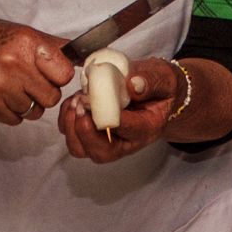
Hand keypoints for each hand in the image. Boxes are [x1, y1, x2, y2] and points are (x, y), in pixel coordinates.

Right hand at [0, 8, 72, 126]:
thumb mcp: (22, 33)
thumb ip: (54, 47)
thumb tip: (86, 55)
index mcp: (26, 43)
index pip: (64, 74)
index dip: (59, 76)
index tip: (51, 73)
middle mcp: (12, 65)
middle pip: (51, 97)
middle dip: (43, 92)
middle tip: (29, 81)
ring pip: (33, 111)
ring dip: (26, 103)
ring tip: (12, 87)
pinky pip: (15, 119)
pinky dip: (11, 111)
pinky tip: (0, 95)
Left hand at [57, 55, 177, 163]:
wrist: (155, 93)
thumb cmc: (159, 88)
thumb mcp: (164, 78)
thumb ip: (151, 81)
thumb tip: (133, 84)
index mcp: (147, 129)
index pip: (130, 132)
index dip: (113, 119)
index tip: (101, 101)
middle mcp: (125, 141)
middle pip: (101, 152)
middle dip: (85, 132)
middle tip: (82, 104)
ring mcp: (105, 139)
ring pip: (80, 148)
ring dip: (72, 126)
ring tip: (77, 100)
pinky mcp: (90, 132)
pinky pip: (71, 134)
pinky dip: (66, 117)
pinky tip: (75, 98)